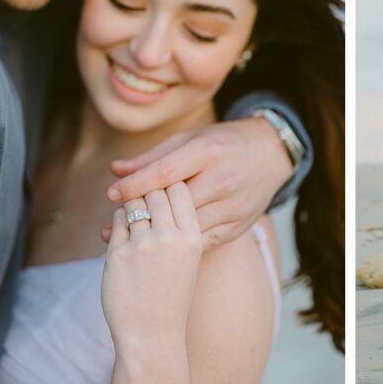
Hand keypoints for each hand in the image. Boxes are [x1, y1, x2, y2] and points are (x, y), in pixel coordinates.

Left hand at [103, 185, 199, 381]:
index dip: (169, 186)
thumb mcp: (188, 256)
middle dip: (148, 192)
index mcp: (192, 237)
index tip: (162, 190)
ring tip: (134, 218)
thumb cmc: (171, 293)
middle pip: (156, 191)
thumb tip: (165, 187)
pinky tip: (123, 233)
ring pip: (134, 202)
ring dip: (131, 205)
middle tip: (145, 201)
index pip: (180, 189)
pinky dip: (118, 221)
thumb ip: (180, 225)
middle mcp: (170, 237)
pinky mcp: (118, 254)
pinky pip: (117, 221)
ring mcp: (143, 245)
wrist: (153, 333)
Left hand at [104, 117, 292, 250]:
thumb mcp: (190, 139)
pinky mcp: (238, 226)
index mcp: (207, 152)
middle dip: (141, 213)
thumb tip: (116, 171)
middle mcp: (222, 179)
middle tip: (113, 222)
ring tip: (131, 237)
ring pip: (186, 227)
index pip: (164, 173)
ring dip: (157, 233)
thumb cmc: (224, 143)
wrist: (272, 155)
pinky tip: (161, 244)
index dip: (134, 186)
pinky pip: (202, 240)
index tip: (111, 194)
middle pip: (172, 204)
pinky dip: (180, 243)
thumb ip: (153, 157)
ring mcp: (233, 206)